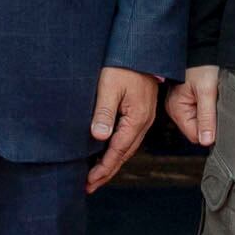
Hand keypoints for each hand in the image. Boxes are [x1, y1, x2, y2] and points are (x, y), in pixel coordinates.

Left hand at [87, 68, 160, 191]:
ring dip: (113, 162)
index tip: (90, 181)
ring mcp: (144, 117)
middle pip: (124, 154)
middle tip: (90, 186)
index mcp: (137, 119)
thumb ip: (104, 112)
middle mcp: (143, 122)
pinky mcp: (141, 111)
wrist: (142, 48)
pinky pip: (130, 137)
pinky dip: (118, 149)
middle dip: (107, 172)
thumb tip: (99, 137)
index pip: (118, 151)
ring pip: (128, 147)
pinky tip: (109, 152)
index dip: (103, 168)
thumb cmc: (125, 65)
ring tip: (97, 175)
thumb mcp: (109, 87)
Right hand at [165, 63, 220, 146]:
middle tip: (217, 106)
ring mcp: (180, 104)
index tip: (219, 119)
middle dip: (209, 122)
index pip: (194, 135)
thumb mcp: (207, 91)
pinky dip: (207, 107)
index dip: (209, 131)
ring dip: (209, 115)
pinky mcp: (186, 99)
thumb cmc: (202, 65)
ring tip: (214, 99)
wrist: (201, 47)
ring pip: (198, 121)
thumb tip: (207, 142)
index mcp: (177, 109)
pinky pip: (198, 112)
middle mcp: (175, 109)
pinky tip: (211, 97)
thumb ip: (207, 117)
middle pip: (196, 129)